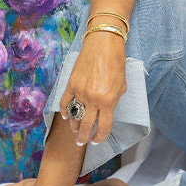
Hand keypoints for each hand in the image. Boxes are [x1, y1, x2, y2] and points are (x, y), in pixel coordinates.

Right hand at [59, 30, 126, 145]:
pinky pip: (64, 103)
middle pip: (85, 127)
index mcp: (108, 101)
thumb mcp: (121, 85)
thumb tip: (105, 112)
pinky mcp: (71, 84)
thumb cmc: (116, 62)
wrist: (104, 43)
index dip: (99, 137)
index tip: (96, 140)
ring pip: (73, 117)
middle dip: (83, 137)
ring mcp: (80, 92)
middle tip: (82, 141)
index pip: (103, 127)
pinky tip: (67, 116)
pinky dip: (64, 112)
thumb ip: (113, 101)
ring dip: (74, 126)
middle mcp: (93, 99)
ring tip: (76, 129)